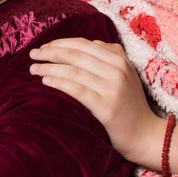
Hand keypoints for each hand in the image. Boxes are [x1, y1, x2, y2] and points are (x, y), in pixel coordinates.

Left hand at [30, 37, 163, 162]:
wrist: (145, 134)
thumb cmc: (130, 104)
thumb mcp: (125, 73)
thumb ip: (111, 55)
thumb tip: (90, 42)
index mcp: (118, 58)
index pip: (83, 44)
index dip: (60, 43)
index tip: (44, 46)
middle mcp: (116, 69)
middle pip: (75, 55)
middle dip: (50, 52)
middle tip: (32, 54)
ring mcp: (112, 88)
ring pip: (73, 70)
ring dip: (49, 67)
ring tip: (33, 69)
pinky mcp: (106, 107)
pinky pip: (77, 90)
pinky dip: (59, 82)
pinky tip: (45, 80)